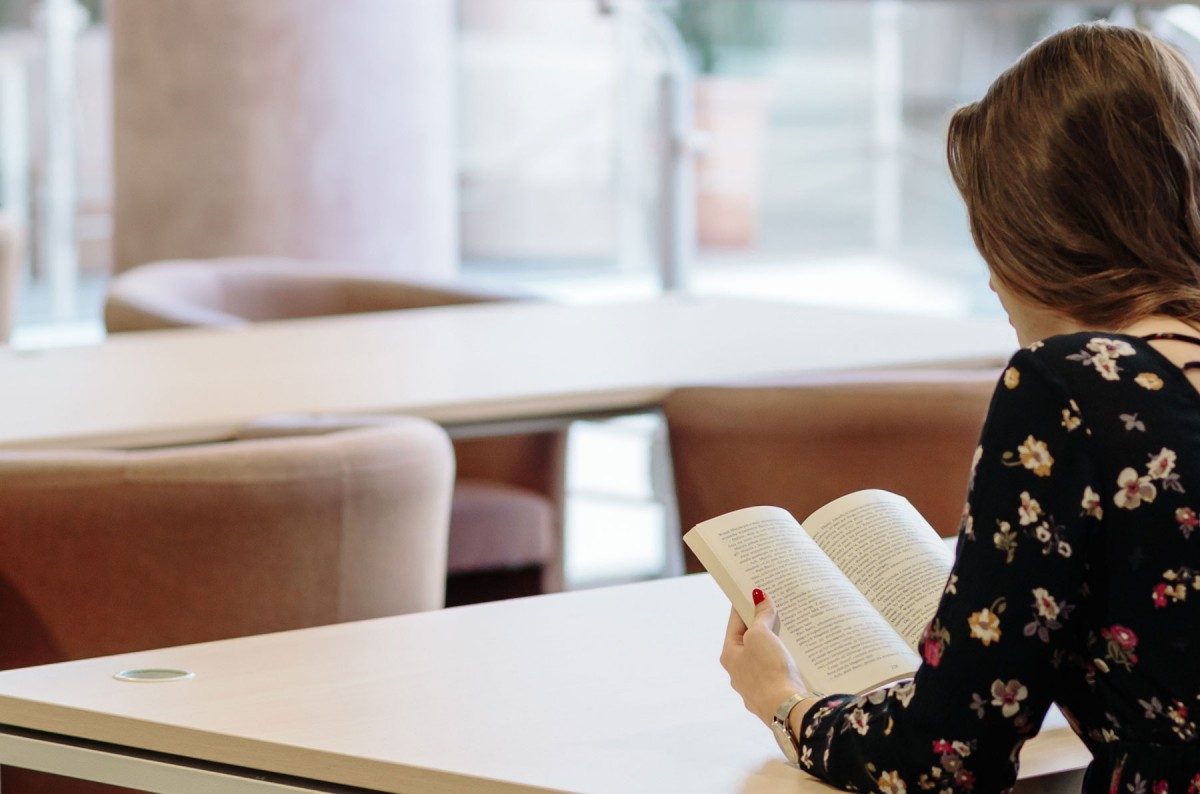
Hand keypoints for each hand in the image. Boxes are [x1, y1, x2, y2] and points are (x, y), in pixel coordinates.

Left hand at [719, 589, 806, 725]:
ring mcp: (754, 687)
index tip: (753, 590)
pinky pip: (776, 672)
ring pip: (763, 658)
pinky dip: (783, 661)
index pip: (735, 622)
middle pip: (749, 640)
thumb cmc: (768, 671)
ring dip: (774, 644)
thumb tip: (759, 597)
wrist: (787, 710)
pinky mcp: (773, 696)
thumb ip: (760, 616)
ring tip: (789, 628)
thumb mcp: (761, 636)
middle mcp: (738, 673)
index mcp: (729, 656)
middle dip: (762, 624)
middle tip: (775, 607)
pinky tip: (796, 655)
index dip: (744, 605)